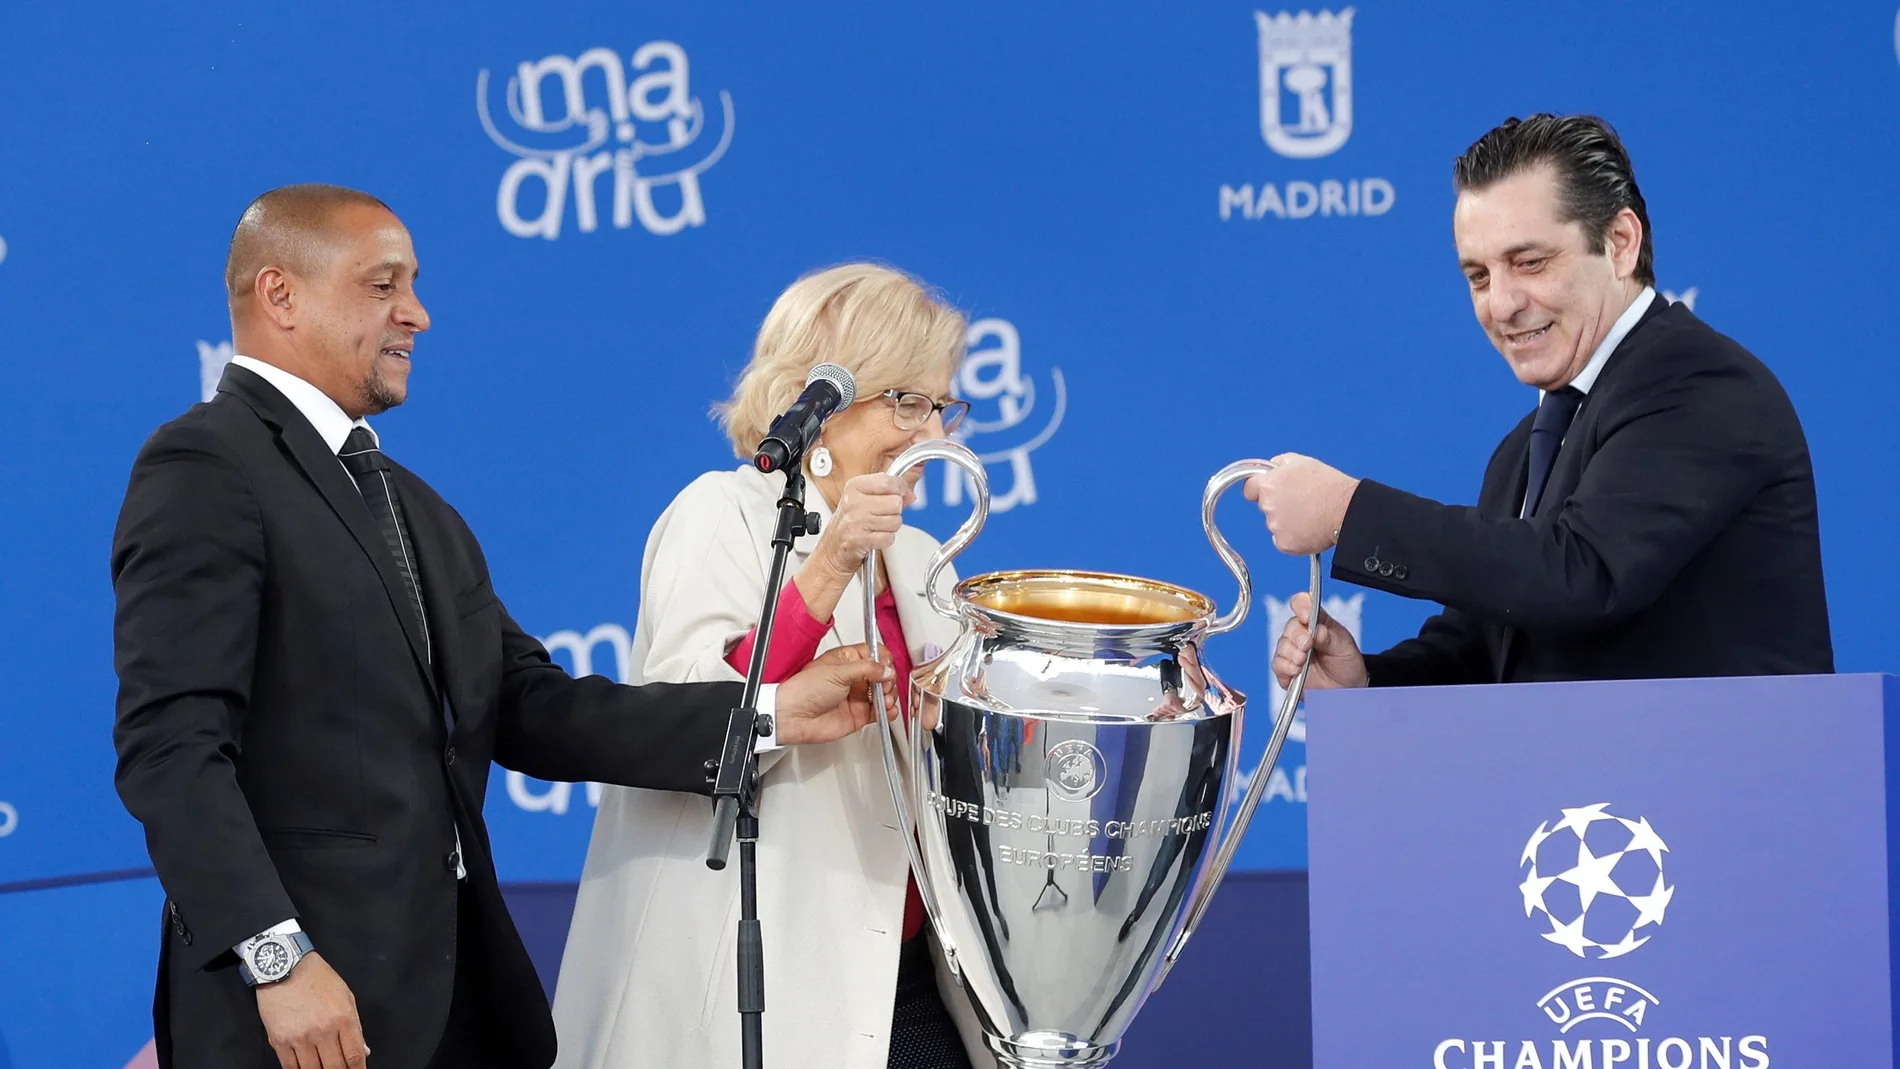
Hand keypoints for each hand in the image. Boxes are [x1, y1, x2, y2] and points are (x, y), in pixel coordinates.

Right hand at [255, 952, 368, 1068]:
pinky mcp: (279, 1041)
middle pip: (335, 1068)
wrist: (284, 967)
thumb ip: (355, 1026)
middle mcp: (322, 1031)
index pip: (354, 1056)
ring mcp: (300, 1038)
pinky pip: (290, 1067)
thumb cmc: (317, 978)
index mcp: (343, 1019)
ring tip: (323, 1068)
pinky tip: (305, 1068)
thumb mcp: (346, 997)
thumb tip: (363, 1050)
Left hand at [775, 644, 893, 743]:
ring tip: (885, 699)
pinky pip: (880, 712)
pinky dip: (888, 712)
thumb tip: (887, 670)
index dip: (883, 659)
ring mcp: (856, 696)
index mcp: (846, 660)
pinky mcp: (859, 714)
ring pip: (883, 693)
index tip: (886, 665)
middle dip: (888, 679)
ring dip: (889, 696)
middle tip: (884, 684)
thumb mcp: (838, 672)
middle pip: (881, 674)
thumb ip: (867, 669)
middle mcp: (852, 677)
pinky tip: (887, 710)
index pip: (873, 653)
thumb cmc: (804, 690)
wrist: (793, 717)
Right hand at [814, 474, 911, 578]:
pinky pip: (889, 537)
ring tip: (877, 527)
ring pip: (895, 521)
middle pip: (895, 502)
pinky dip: (886, 540)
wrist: (832, 548)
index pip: (888, 482)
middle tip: (882, 516)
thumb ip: (889, 493)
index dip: (900, 489)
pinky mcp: (859, 539)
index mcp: (854, 486)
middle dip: (894, 512)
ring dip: (890, 527)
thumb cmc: (850, 522)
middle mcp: (853, 502)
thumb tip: (910, 494)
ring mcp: (855, 521)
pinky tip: (875, 537)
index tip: (901, 493)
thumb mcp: (865, 499)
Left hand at [1243, 454, 1359, 554]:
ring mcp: (1275, 526)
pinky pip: (1284, 541)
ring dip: (1289, 521)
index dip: (1257, 489)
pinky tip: (1310, 528)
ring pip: (1276, 524)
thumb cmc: (1329, 485)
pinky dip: (1295, 537)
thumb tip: (1271, 468)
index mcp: (1269, 484)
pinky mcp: (1284, 543)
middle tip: (1302, 502)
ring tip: (1311, 514)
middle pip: (1266, 506)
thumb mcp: (1302, 462)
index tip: (1265, 492)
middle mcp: (1268, 506)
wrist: (1347, 510)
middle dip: (1279, 504)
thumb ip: (1280, 464)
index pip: (1249, 489)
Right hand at [1272, 592, 1368, 690]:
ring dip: (1291, 653)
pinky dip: (1285, 667)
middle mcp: (1301, 635)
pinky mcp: (1287, 671)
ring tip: (1302, 661)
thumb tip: (1315, 630)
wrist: (1348, 688)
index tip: (1306, 616)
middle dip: (1297, 636)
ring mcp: (1292, 652)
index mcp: (1315, 622)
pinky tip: (1296, 671)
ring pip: (1281, 646)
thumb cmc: (1347, 662)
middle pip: (1290, 627)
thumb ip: (1329, 637)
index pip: (1302, 604)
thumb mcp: (1344, 646)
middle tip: (1307, 645)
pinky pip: (1277, 665)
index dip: (1301, 606)